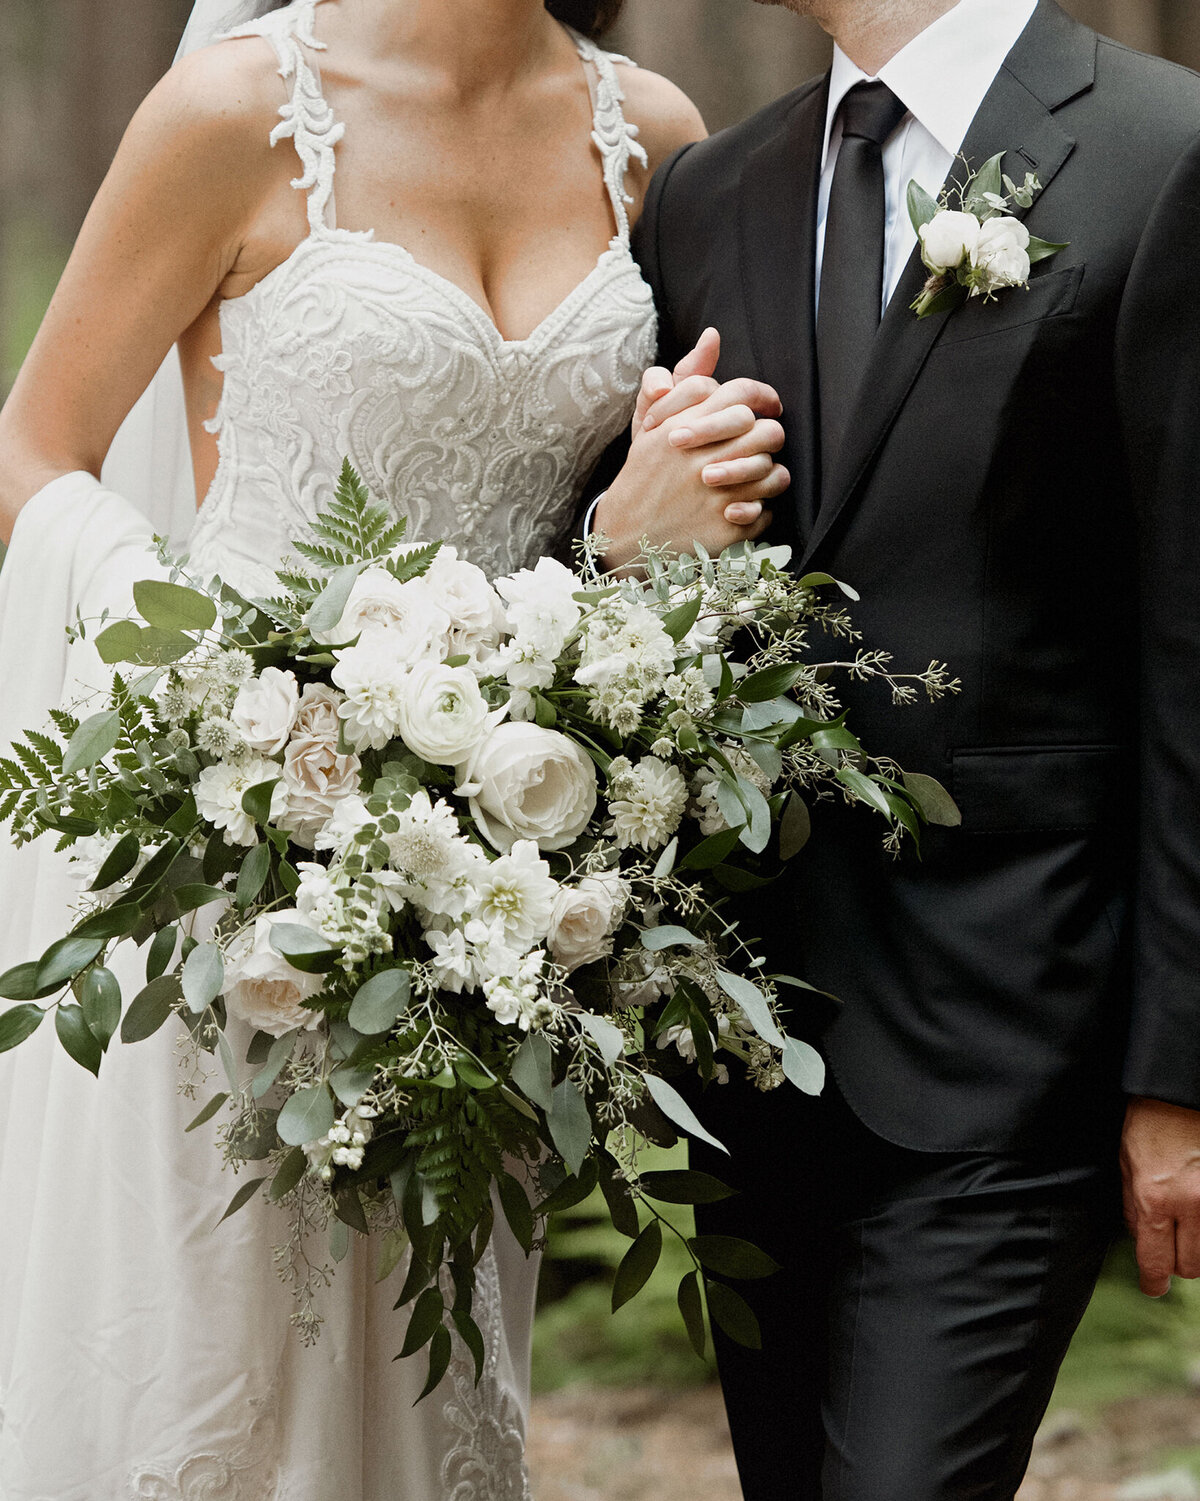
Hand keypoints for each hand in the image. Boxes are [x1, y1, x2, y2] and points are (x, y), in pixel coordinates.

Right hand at [600, 329, 789, 571]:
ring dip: (770, 471)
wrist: (626, 534)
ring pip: (772, 472)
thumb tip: (713, 335)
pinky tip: (747, 504)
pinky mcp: (725, 529)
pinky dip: (761, 508)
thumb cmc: (645, 472)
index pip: (740, 396)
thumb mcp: (654, 422)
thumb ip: (686, 378)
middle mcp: (701, 461)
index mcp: (685, 430)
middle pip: (766, 432)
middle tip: (763, 441)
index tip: (767, 406)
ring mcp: (715, 497)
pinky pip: (765, 511)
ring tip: (757, 474)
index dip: (761, 397)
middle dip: (769, 434)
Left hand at [1120, 1096, 1199, 1294]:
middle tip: (1170, 1248)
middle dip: (1177, 1263)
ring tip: (1187, 1231)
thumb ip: (1133, 1206)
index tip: (1153, 1286)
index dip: (1153, 1281)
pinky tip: (1196, 1219)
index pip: (1155, 1260)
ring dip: (1198, 1249)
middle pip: (1190, 1266)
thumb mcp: (1126, 1163)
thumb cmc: (1150, 1122)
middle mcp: (1190, 1205)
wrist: (1179, 1094)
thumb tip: (1140, 1239)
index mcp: (1154, 1198)